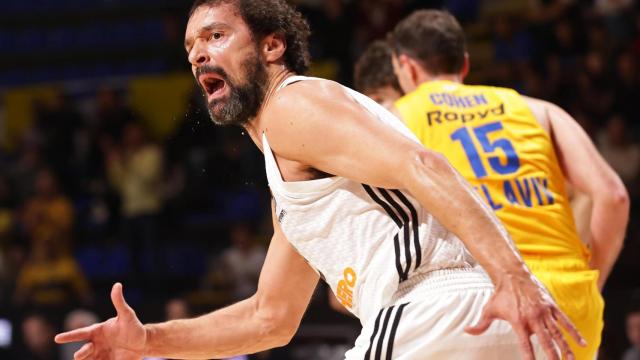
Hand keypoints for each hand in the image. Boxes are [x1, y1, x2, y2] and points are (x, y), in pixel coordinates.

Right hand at [55, 283, 146, 359]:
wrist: (143, 342)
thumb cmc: (133, 327)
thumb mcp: (127, 315)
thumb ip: (119, 302)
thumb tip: (117, 284)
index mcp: (97, 331)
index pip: (81, 333)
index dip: (69, 336)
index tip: (56, 338)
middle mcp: (96, 344)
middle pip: (84, 350)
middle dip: (81, 353)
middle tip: (79, 355)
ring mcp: (100, 354)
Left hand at [465, 273, 585, 359]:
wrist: (512, 275)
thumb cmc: (500, 295)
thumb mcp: (488, 310)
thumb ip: (480, 324)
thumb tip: (467, 331)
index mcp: (518, 322)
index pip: (525, 344)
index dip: (530, 356)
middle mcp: (533, 318)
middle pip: (546, 341)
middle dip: (553, 356)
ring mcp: (544, 312)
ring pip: (558, 333)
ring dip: (566, 348)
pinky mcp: (552, 306)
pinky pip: (566, 321)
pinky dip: (574, 332)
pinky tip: (582, 342)